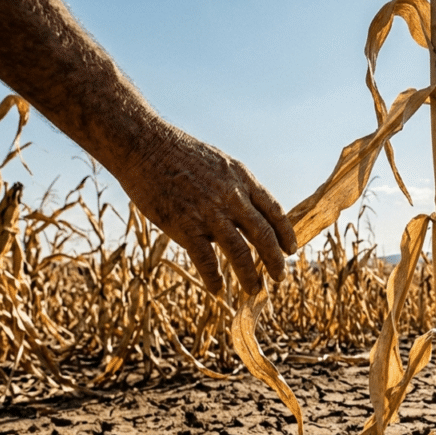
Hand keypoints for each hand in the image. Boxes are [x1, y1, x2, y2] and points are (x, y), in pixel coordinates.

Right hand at [117, 133, 296, 294]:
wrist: (144, 145)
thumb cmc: (179, 153)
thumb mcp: (219, 163)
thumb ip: (236, 187)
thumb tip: (246, 212)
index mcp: (242, 179)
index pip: (275, 211)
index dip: (286, 234)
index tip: (291, 250)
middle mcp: (231, 197)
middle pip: (263, 235)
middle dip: (275, 260)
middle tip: (280, 277)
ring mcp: (209, 212)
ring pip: (239, 252)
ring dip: (250, 275)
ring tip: (255, 290)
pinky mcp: (184, 225)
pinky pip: (205, 260)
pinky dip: (213, 278)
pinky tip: (217, 290)